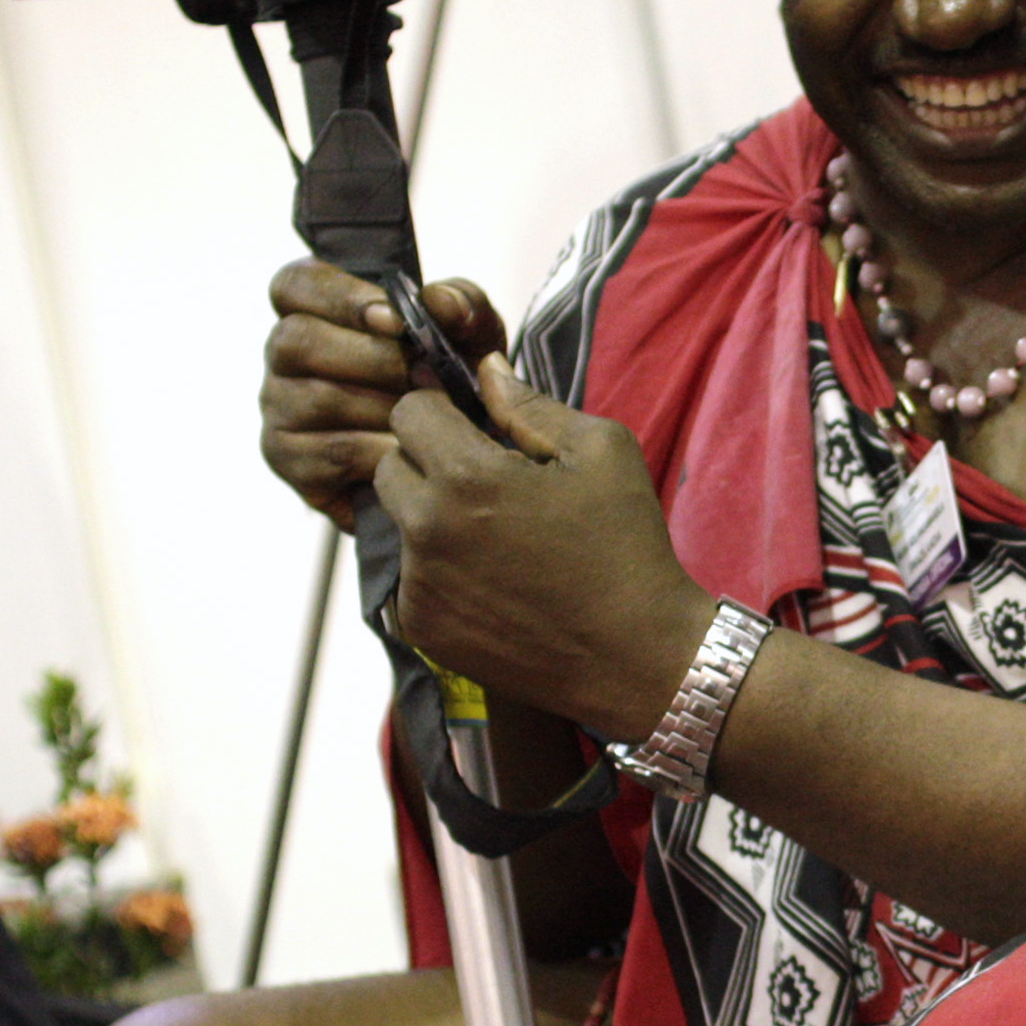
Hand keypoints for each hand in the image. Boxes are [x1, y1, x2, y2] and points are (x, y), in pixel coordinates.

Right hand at [258, 259, 508, 529]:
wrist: (450, 456)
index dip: (339, 297)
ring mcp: (279, 407)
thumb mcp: (467, 333)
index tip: (395, 318)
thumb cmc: (448, 377)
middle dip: (372, 357)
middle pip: (296, 340)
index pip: (294, 285)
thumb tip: (438, 301)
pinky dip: (383, 450)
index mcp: (313, 307)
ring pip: (317, 397)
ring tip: (431, 413)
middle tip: (427, 375)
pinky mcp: (290, 459)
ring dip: (384, 405)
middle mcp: (284, 353)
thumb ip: (460, 304)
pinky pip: (331, 452)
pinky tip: (414, 451)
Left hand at [378, 352, 717, 740]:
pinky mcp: (420, 628)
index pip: (408, 411)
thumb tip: (484, 368)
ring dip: (431, 517)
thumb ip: (529, 404)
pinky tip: (491, 580)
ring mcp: (418, 585)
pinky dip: (437, 570)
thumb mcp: (600, 451)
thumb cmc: (625, 546)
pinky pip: (409, 576)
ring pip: (398, 522)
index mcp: (467, 477)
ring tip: (494, 537)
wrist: (635, 657)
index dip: (440, 411)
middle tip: (483, 482)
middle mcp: (428, 529)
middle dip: (427, 462)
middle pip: (389, 465)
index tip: (470, 428)